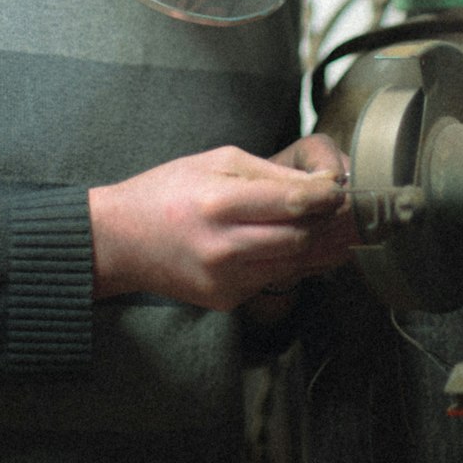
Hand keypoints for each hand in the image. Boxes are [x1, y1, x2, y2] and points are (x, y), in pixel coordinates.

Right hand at [89, 140, 353, 310]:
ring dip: (318, 246)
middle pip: (302, 239)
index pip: (294, 202)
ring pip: (295, 265)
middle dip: (327, 224)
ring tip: (333, 227)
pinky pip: (274, 279)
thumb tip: (321, 185)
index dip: (327, 196)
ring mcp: (225, 280)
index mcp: (220, 203)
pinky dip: (289, 263)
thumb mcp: (217, 162)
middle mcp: (224, 247)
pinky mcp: (226, 300)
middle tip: (342, 209)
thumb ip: (271, 173)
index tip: (340, 189)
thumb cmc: (168, 191)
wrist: (120, 240)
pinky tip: (294, 245)